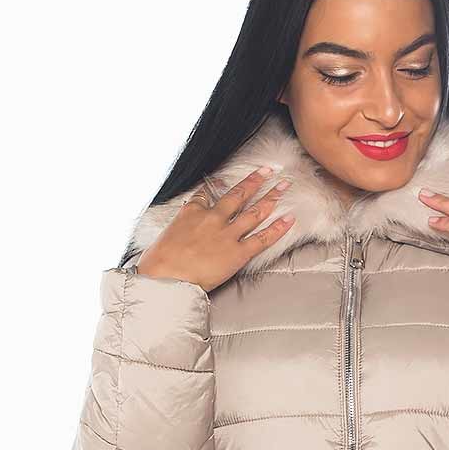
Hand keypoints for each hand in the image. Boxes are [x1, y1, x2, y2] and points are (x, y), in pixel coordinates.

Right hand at [136, 167, 294, 291]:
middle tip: (268, 170)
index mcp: (192, 212)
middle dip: (255, 180)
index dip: (218, 185)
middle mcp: (212, 218)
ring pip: (254, 211)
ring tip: (284, 186)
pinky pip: (262, 239)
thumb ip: (179, 226)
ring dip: (271, 197)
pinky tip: (289, 219)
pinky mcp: (237, 254)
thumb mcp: (165, 235)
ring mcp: (227, 235)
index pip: (207, 194)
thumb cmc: (159, 262)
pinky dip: (278, 229)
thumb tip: (182, 227)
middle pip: (238, 194)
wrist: (165, 279)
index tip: (225, 181)